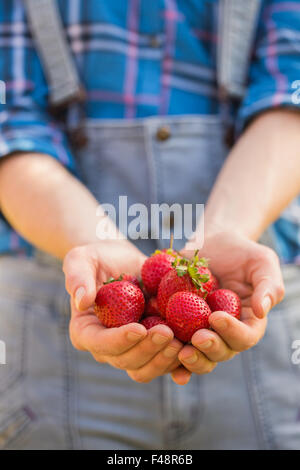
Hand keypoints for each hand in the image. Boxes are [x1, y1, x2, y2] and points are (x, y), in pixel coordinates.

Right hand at [63, 240, 183, 382]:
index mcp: (86, 332)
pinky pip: (165, 363)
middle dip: (148, 350)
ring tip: (183, 341)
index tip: (139, 328)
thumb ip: (77, 278)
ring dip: (165, 359)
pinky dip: (180, 362)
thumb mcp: (82, 259)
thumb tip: (81, 301)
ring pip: (146, 368)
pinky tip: (194, 351)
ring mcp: (131, 350)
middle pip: (126, 361)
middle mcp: (107, 348)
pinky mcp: (152, 347)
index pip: (100, 344)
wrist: (123, 262)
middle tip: (167, 332)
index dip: (119, 340)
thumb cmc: (99, 258)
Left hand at [176, 231, 284, 375]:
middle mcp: (225, 334)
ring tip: (179, 351)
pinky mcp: (180, 327)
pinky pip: (174, 345)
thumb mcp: (262, 263)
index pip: (245, 337)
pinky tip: (158, 352)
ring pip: (198, 356)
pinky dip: (168, 355)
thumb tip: (262, 311)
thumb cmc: (242, 252)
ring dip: (190, 359)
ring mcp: (202, 332)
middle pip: (221, 352)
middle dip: (210, 348)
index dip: (232, 332)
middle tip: (197, 338)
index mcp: (248, 323)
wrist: (212, 242)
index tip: (216, 317)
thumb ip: (268, 286)